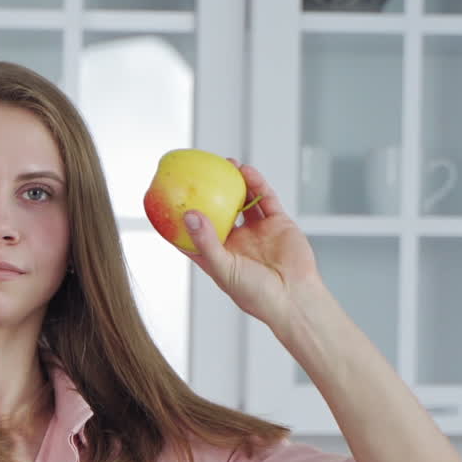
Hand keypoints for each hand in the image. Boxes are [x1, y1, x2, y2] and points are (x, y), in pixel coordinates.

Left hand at [181, 162, 322, 329]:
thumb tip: (189, 214)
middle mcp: (237, 243)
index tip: (168, 202)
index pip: (195, 236)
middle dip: (211, 194)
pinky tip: (246, 171)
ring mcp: (258, 232)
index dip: (181, 221)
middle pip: (220, 212)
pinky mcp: (278, 224)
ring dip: (235, 183)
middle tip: (200, 174)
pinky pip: (265, 199)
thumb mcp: (223, 268)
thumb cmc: (256, 294)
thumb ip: (206, 242)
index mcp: (219, 256)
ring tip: (226, 164)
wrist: (293, 297)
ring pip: (244, 201)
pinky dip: (257, 184)